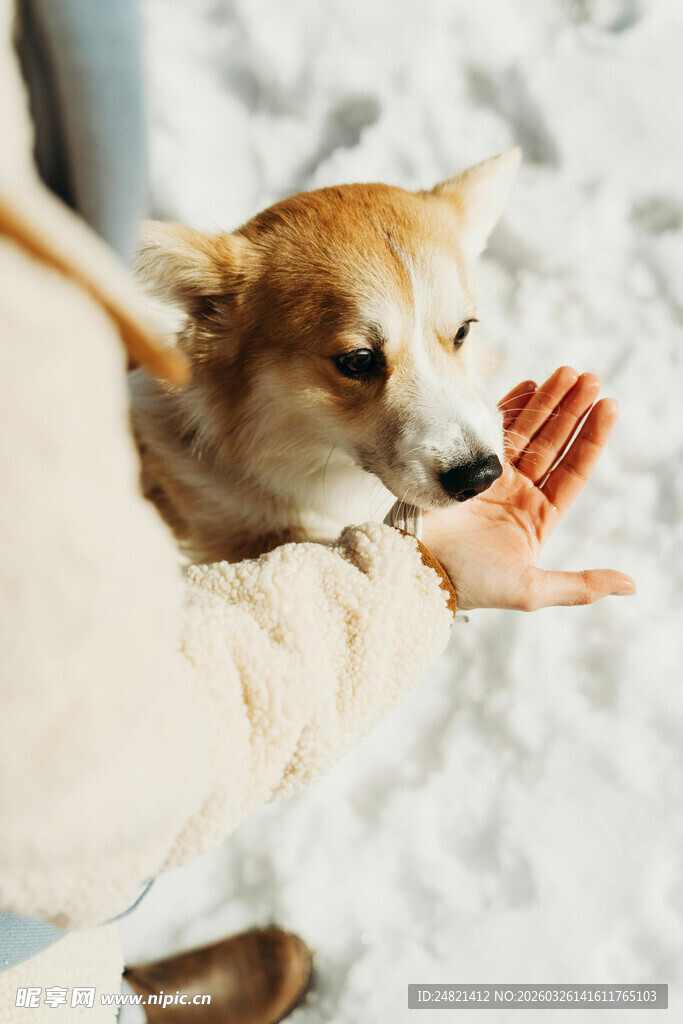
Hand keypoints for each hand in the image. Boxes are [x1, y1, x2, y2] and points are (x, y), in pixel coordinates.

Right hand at [421, 366, 635, 611]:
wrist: (416, 566)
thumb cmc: (471, 582)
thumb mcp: (532, 590)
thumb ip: (581, 585)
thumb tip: (631, 585)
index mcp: (538, 518)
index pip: (574, 471)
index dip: (592, 438)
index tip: (608, 405)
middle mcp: (519, 495)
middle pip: (554, 444)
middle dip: (572, 410)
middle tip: (590, 378)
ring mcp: (491, 478)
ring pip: (527, 432)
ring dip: (547, 402)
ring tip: (567, 373)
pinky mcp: (463, 465)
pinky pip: (493, 430)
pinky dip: (510, 408)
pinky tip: (527, 385)